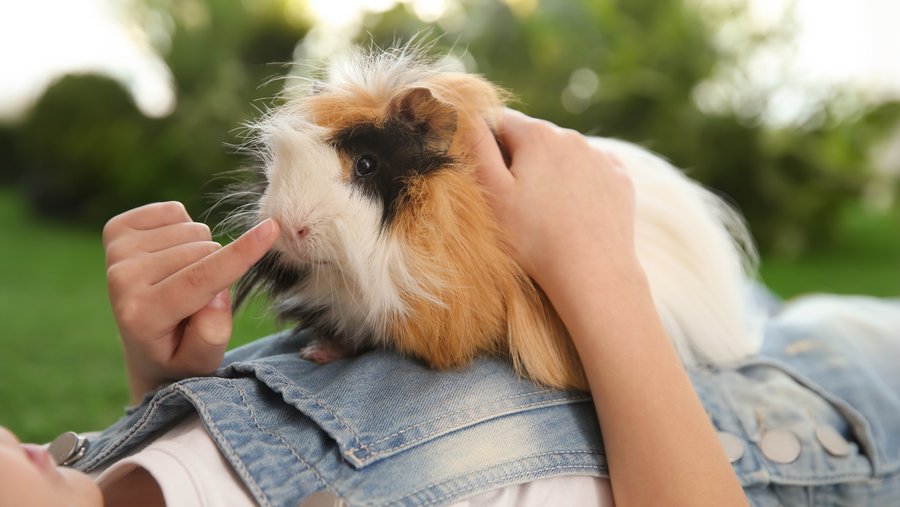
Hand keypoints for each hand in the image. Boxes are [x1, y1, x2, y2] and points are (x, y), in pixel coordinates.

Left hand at [103, 202, 279, 402]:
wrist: (141, 344)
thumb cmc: (181, 354)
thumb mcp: (203, 361)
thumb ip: (212, 334)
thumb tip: (215, 295)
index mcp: (143, 316)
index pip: (200, 279)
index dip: (240, 254)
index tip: (271, 229)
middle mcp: (121, 281)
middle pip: (204, 251)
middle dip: (218, 269)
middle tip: (199, 298)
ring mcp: (116, 252)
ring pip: (193, 230)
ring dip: (202, 253)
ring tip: (184, 280)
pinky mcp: (116, 230)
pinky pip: (175, 211)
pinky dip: (184, 230)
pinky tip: (172, 258)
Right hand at [471, 109, 640, 296]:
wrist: (592, 273)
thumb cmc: (533, 238)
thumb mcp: (493, 194)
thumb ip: (477, 148)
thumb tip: (466, 114)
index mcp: (538, 135)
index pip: (501, 121)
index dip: (488, 144)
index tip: (488, 176)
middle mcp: (572, 137)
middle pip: (535, 137)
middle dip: (522, 159)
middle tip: (516, 201)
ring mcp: (601, 158)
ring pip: (565, 154)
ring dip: (552, 171)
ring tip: (546, 212)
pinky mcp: (621, 179)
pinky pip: (593, 171)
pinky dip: (581, 184)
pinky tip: (573, 211)